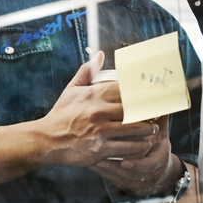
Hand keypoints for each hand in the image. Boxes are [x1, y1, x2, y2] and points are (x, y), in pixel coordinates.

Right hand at [37, 51, 159, 166]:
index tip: (152, 96)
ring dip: (148, 131)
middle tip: (157, 115)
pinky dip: (139, 146)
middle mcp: (99, 111)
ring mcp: (100, 131)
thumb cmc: (60, 115)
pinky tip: (144, 145)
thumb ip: (87, 72)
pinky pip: (127, 147)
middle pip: (135, 109)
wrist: (45, 140)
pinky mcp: (100, 148)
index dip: (142, 94)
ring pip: (135, 129)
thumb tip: (100, 54)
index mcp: (94, 95)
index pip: (126, 90)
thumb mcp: (71, 90)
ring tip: (153, 131)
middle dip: (149, 113)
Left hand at [94, 116, 177, 195]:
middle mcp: (150, 174)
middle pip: (132, 175)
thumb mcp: (162, 135)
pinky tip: (92, 164)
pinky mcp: (127, 186)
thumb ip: (161, 120)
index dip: (137, 164)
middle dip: (115, 167)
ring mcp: (138, 182)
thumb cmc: (159, 148)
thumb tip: (162, 102)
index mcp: (160, 160)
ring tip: (93, 160)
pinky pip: (113, 181)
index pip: (150, 165)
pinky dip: (103, 173)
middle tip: (100, 158)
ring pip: (120, 179)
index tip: (124, 161)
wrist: (162, 174)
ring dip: (106, 170)